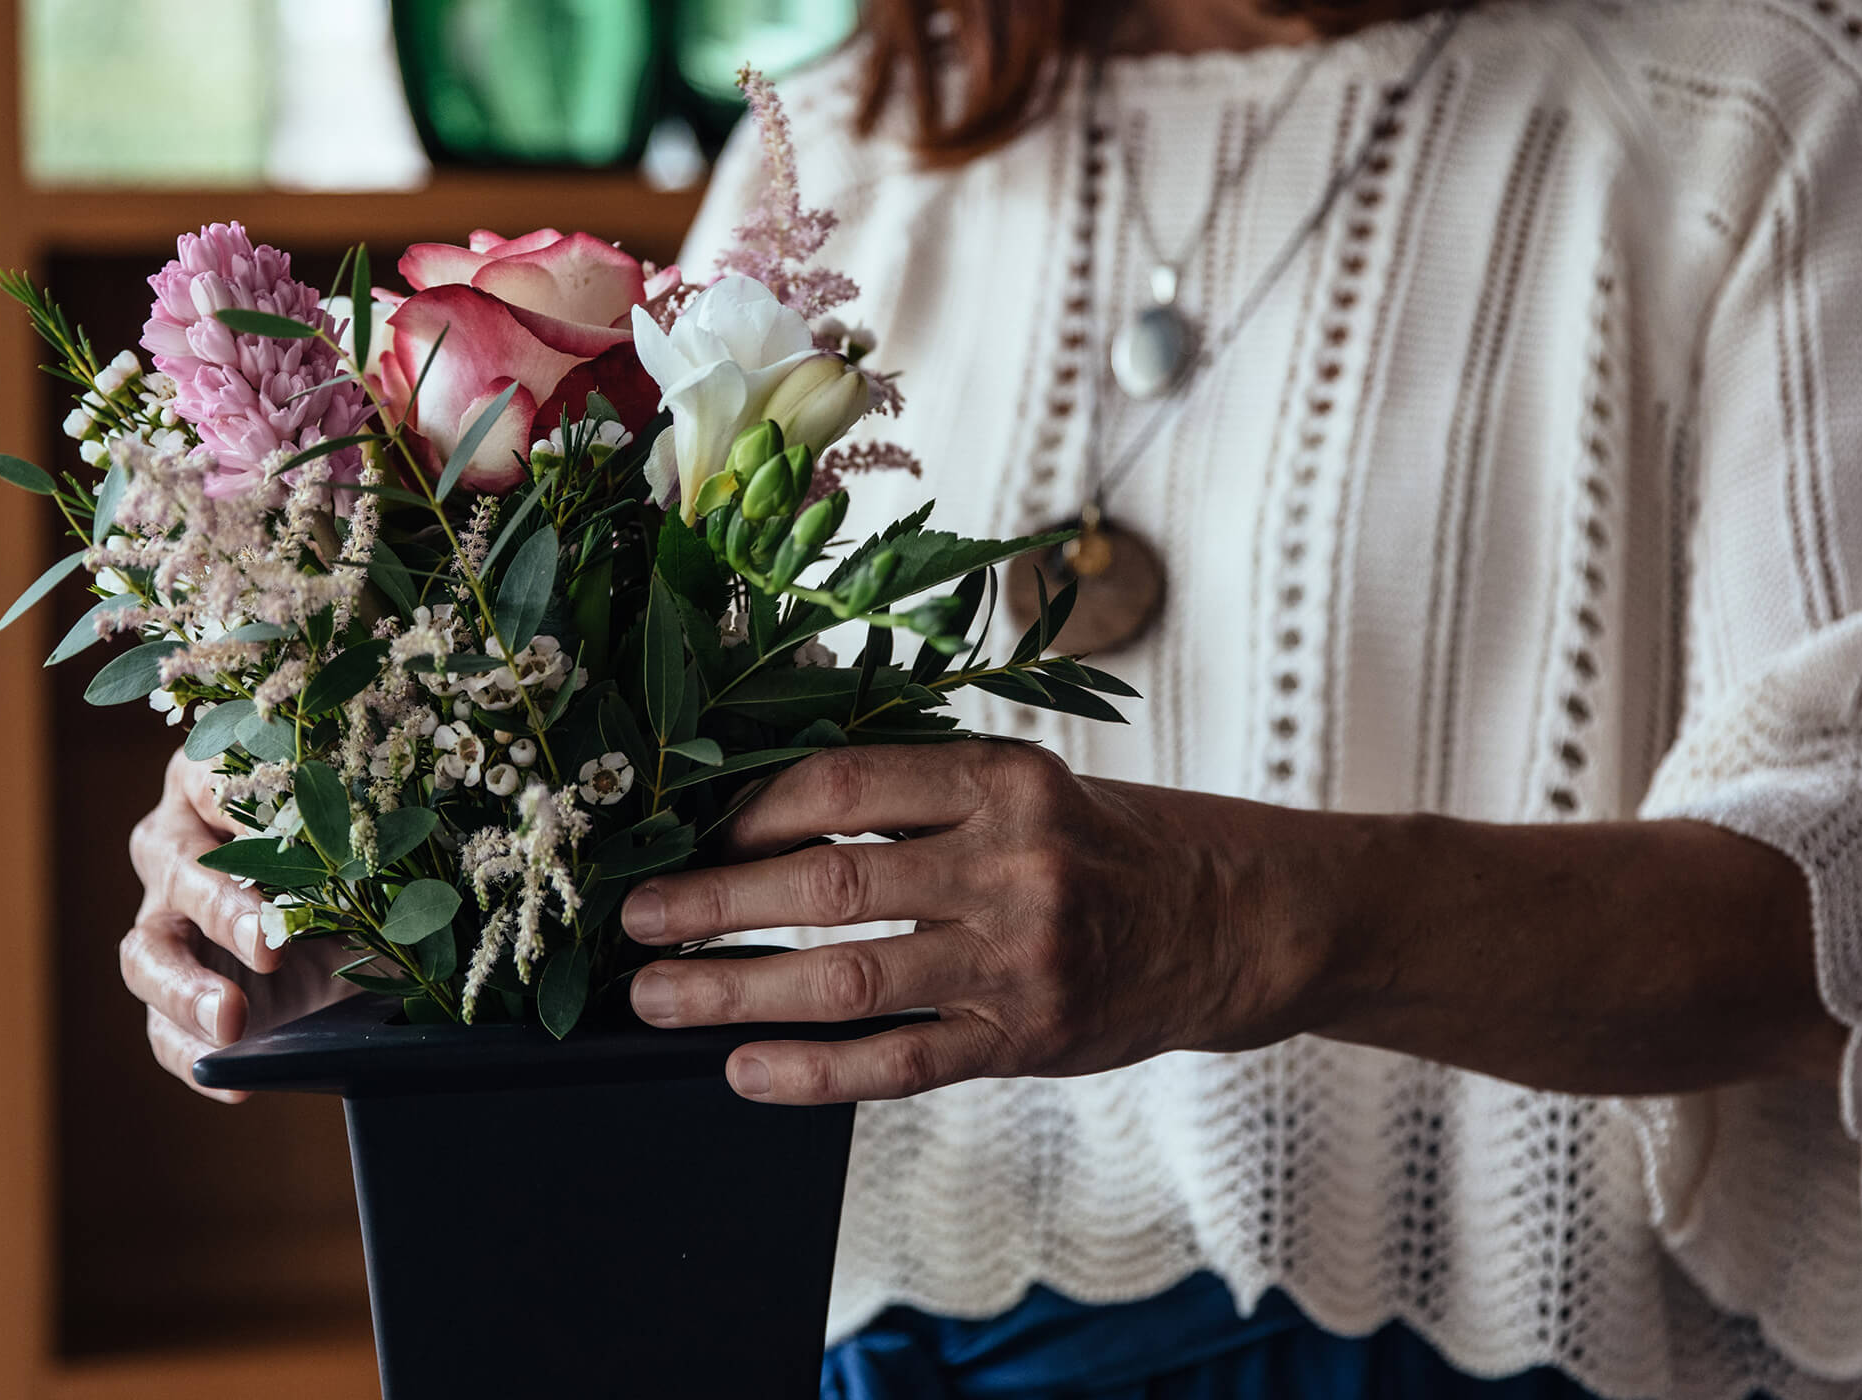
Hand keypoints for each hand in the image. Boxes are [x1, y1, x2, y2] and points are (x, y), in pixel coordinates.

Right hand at [121, 749, 350, 1101]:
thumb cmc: (361, 868)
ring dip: (186, 987)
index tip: (284, 829)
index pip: (209, 780)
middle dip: (223, 905)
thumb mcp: (370, 848)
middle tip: (271, 943)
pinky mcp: (172, 1000)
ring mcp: (165, 925)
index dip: (239, 803)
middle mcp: (177, 848)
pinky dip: (194, 1056)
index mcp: (216, 789)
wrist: (373, 943)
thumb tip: (377, 843)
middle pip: (176, 867)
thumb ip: (360, 835)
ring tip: (231, 1019)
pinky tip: (233, 1078)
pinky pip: (162, 1032)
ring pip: (147, 952)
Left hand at [619, 743, 1345, 1104]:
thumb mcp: (1020, 787)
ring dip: (736, 992)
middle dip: (712, 906)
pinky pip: (901, 1063)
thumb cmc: (1094, 844)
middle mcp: (1011, 863)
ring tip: (658, 999)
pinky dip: (813, 1073)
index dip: (747, 814)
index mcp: (1000, 778)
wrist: (1224, 920)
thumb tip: (756, 808)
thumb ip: (913, 794)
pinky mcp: (1026, 1038)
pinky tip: (747, 1072)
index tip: (684, 835)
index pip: (843, 787)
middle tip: (636, 923)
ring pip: (850, 980)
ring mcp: (1019, 958)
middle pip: (829, 886)